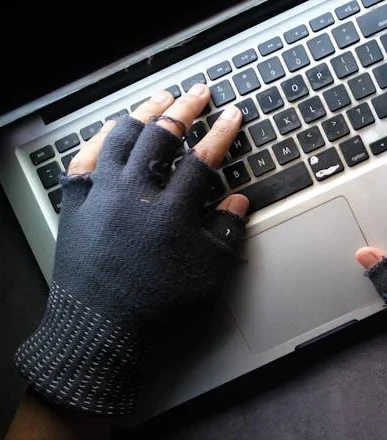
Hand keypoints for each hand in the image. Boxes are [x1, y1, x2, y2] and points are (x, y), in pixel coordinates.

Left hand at [14, 84, 247, 416]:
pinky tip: (114, 128)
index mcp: (171, 211)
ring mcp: (101, 193)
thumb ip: (225, 232)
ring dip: (144, 113)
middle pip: (162, 136)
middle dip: (186, 110)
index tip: (233, 115)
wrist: (100, 327)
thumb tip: (237, 200)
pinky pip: (87, 156)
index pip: (203, 160)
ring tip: (160, 99)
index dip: (222, 133)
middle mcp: (135, 194)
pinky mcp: (76, 201)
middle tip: (200, 93)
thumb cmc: (157, 304)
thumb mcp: (207, 273)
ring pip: (122, 137)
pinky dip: (103, 137)